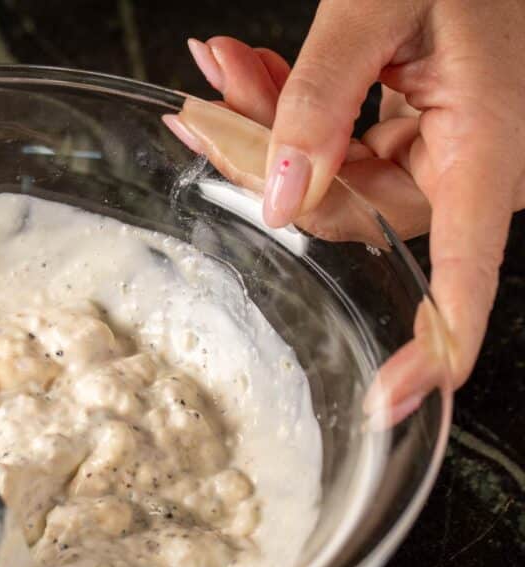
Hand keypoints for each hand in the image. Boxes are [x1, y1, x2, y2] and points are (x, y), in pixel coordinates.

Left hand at [165, 1, 524, 422]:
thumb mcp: (384, 1)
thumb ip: (323, 96)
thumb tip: (281, 197)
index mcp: (486, 146)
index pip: (464, 272)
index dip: (432, 344)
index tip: (393, 399)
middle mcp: (469, 162)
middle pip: (350, 211)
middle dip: (268, 158)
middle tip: (208, 97)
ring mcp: (442, 149)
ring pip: (329, 180)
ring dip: (264, 124)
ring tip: (225, 63)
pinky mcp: (417, 132)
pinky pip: (338, 149)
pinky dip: (291, 113)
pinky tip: (252, 70)